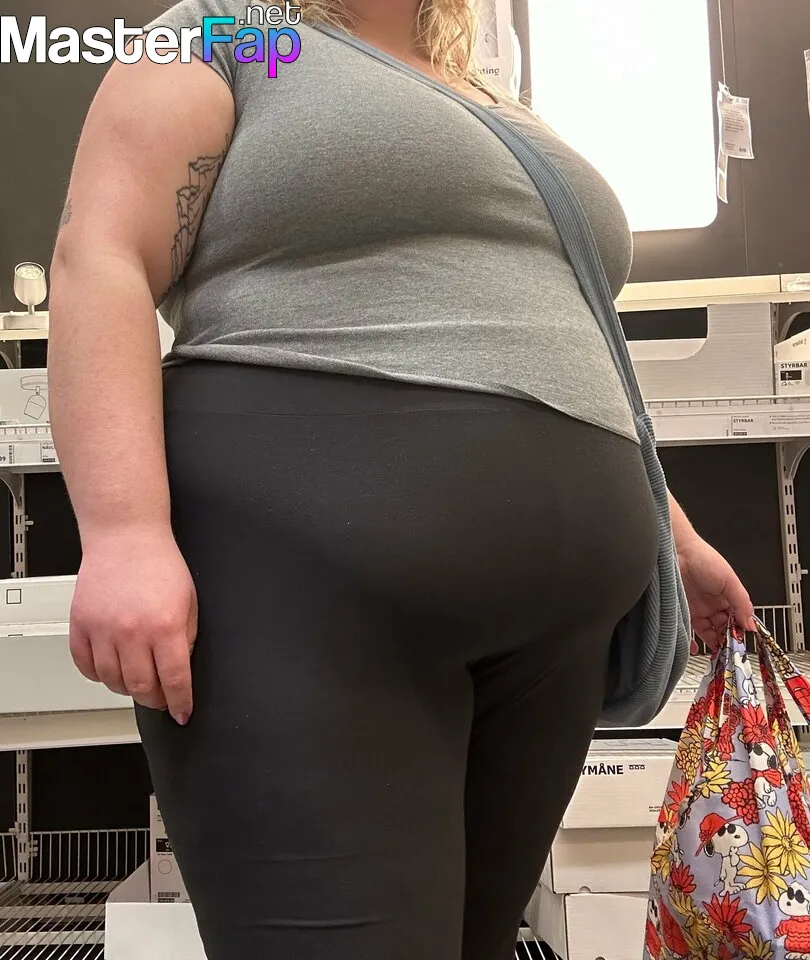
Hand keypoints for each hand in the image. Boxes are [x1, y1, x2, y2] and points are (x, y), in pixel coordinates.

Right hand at [69, 525, 197, 723]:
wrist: (126, 537)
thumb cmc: (160, 563)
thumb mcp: (190, 602)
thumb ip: (187, 637)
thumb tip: (181, 667)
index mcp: (165, 627)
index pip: (175, 680)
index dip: (180, 703)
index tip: (182, 712)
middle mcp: (132, 632)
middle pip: (142, 688)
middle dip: (156, 700)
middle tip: (162, 698)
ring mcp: (103, 630)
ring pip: (112, 682)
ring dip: (127, 689)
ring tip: (137, 681)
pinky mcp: (81, 625)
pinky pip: (85, 666)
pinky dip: (98, 675)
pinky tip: (111, 669)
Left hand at [677, 535, 755, 652]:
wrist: (676, 550)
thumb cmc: (702, 557)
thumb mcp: (729, 580)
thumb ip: (742, 602)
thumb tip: (751, 623)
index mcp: (727, 598)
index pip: (738, 620)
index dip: (740, 632)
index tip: (741, 643)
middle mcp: (712, 605)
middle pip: (723, 629)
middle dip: (727, 641)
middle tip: (728, 651)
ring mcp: (697, 609)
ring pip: (707, 632)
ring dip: (712, 643)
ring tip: (716, 653)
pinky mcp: (682, 611)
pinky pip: (688, 631)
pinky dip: (690, 642)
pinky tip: (695, 648)